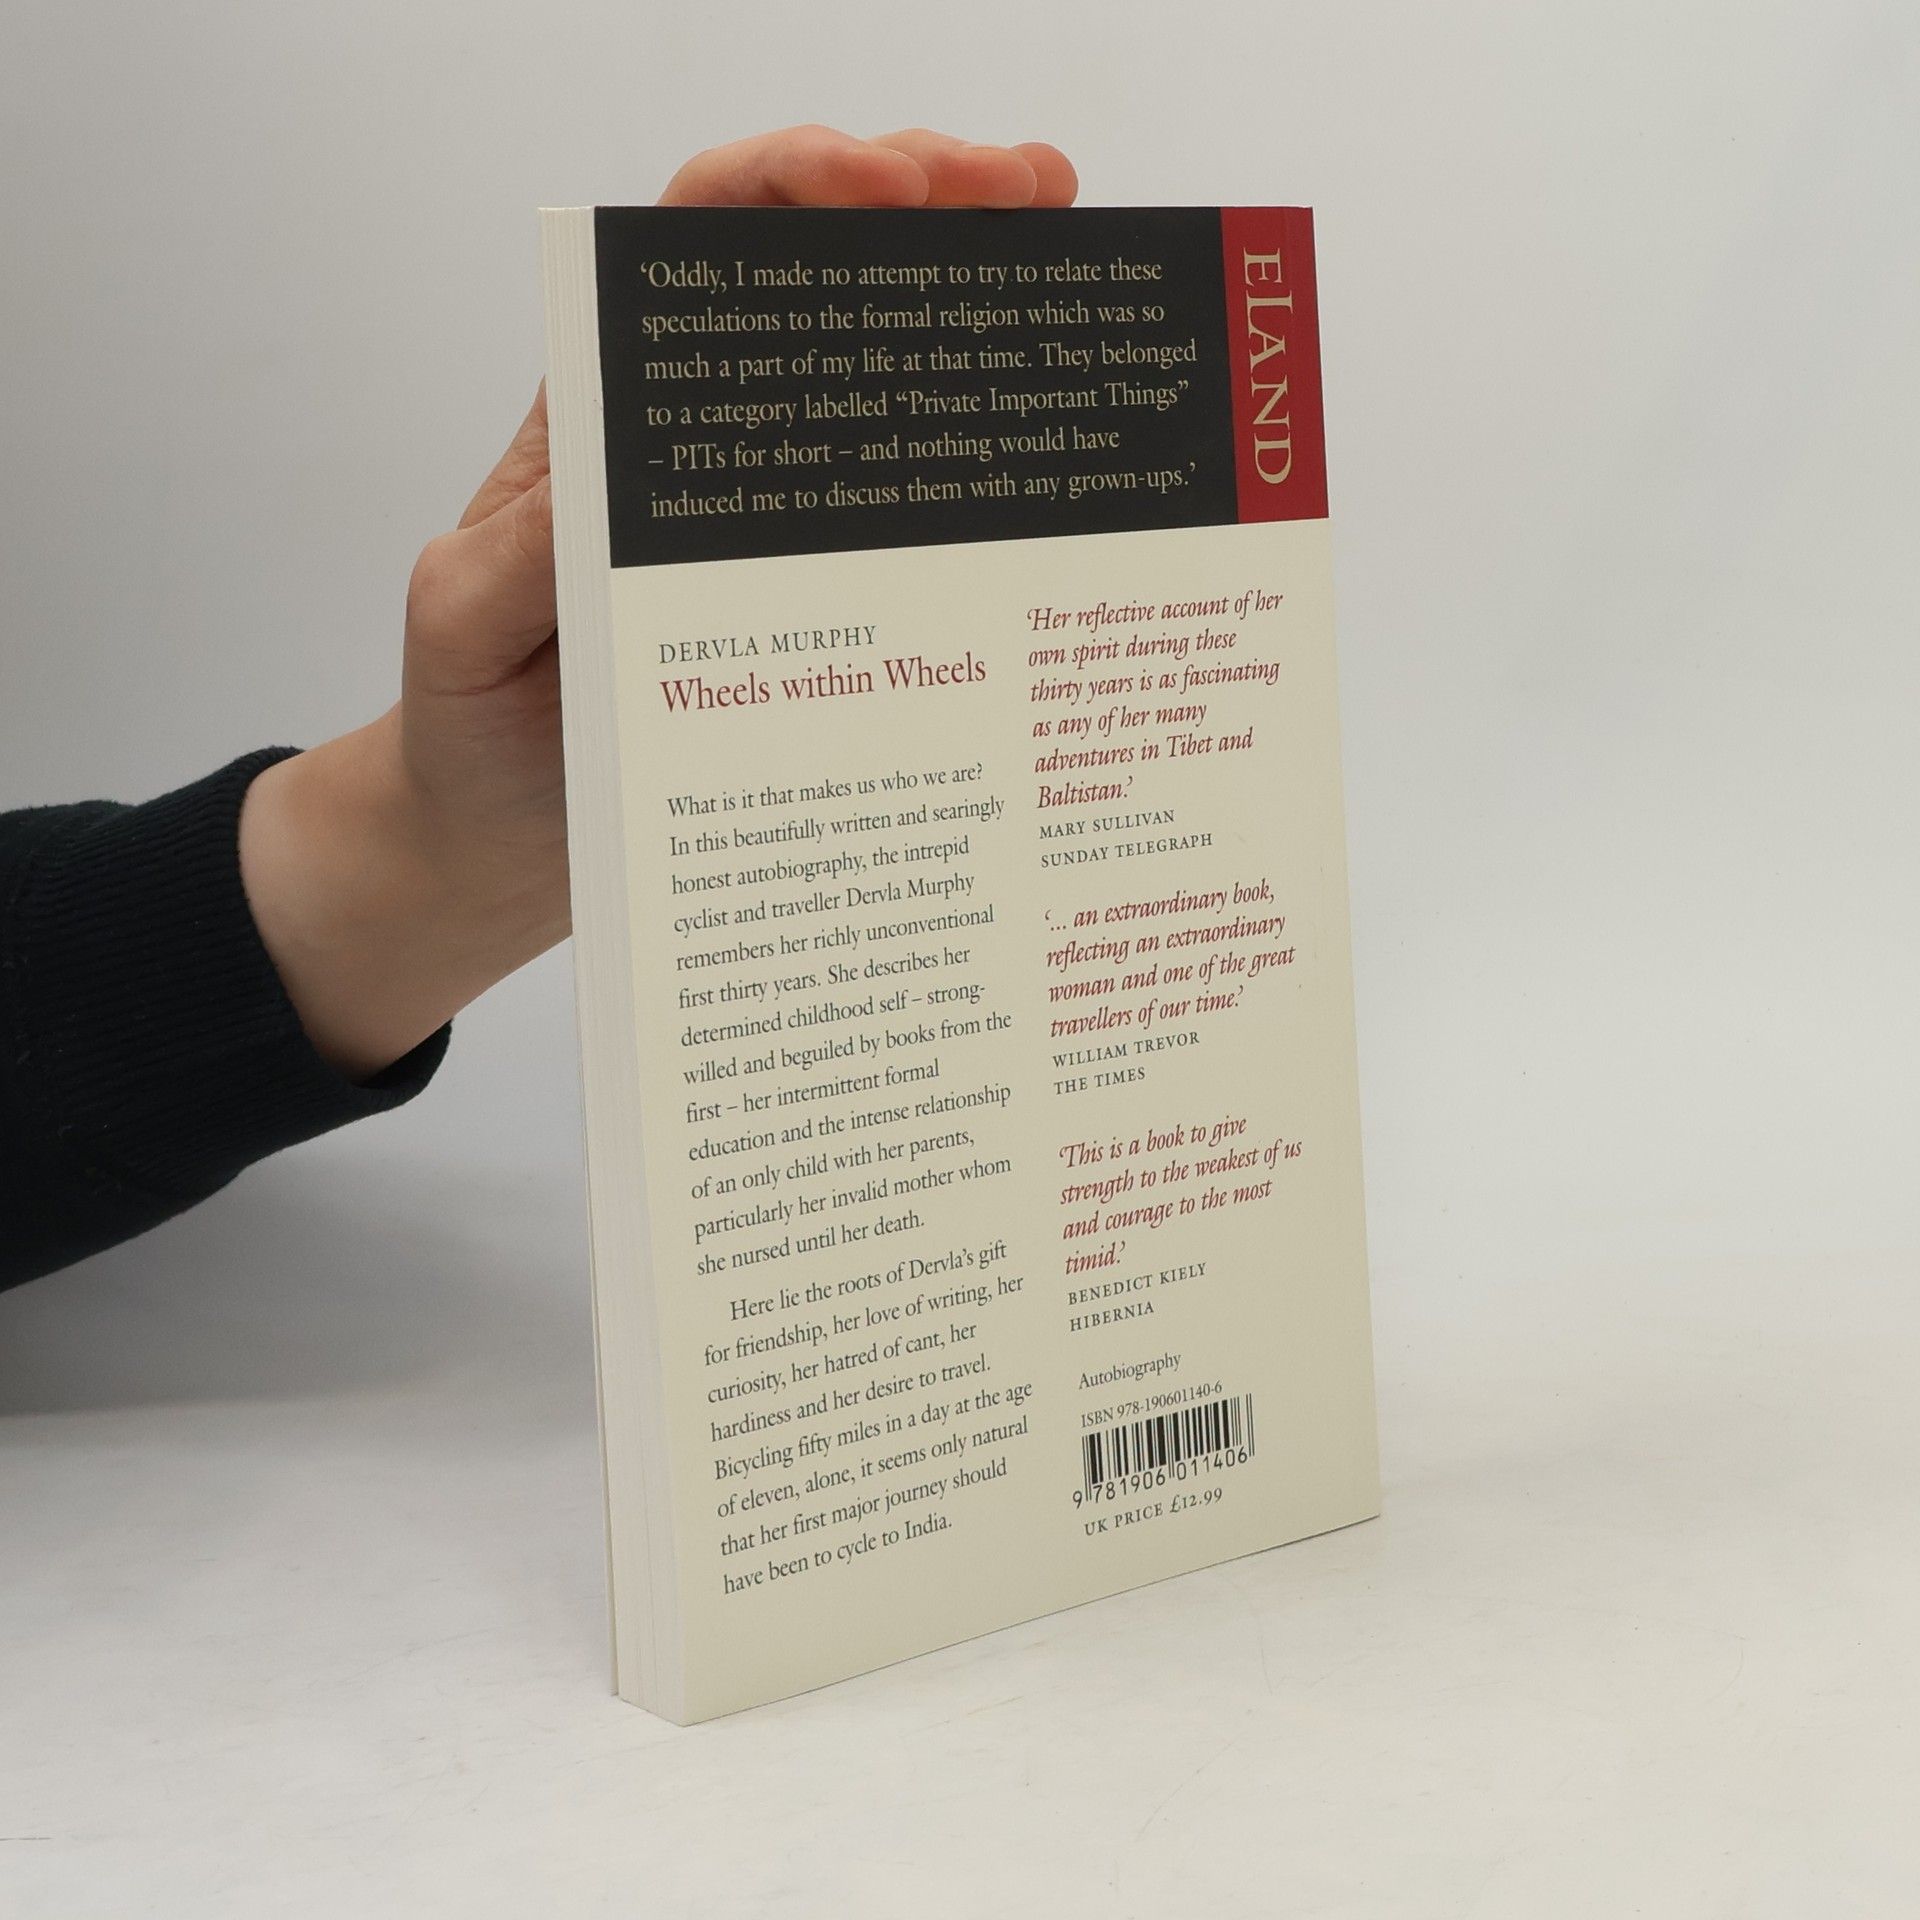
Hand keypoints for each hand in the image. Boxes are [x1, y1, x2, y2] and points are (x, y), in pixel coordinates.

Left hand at [237, 126, 1078, 1080]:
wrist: (505, 842)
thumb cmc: (471, 729)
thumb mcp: (463, 633)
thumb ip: (511, 563)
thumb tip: (599, 490)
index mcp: (610, 419)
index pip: (697, 246)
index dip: (787, 184)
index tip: (874, 181)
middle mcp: (703, 446)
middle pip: (819, 274)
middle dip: (928, 203)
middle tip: (1030, 192)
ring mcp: (772, 521)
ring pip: (883, 376)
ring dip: (979, 299)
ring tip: (1070, 252)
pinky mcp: (823, 598)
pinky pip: (908, 510)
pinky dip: (982, 456)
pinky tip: (1054, 439)